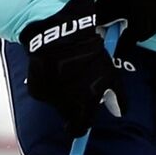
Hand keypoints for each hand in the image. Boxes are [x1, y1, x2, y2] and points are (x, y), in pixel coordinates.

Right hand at [21, 0, 121, 137]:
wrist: (57, 28)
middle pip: (69, 115)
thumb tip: (119, 113)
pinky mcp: (36, 88)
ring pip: (57, 104)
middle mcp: (66, 102)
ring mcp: (50, 96)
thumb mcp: (108, 69)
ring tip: (67, 73)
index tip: (80, 122)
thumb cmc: (89, 48)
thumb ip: (115, 93)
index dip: (81, 124)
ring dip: (62, 95)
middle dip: (73, 106)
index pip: (80, 126)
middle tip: (77, 88)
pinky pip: (44, 94)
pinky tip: (54, 70)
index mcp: (87, 98)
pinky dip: (49, 86)